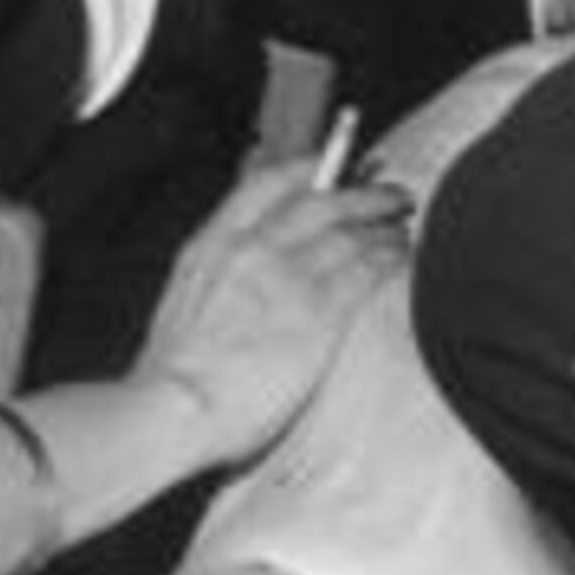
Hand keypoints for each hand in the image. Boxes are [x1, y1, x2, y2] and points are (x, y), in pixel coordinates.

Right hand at [133, 155, 412, 471]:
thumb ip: (213, 282)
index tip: (321, 167)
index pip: (263, 188)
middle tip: (388, 195)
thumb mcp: (181, 305)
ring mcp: (286, 279)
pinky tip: (401, 260)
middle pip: (319, 204)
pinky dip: (388, 259)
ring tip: (402, 231)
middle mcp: (251, 250)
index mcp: (210, 246)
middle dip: (361, 195)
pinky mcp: (318, 313)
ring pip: (349, 235)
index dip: (301, 172)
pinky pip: (366, 272)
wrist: (174, 406)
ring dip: (383, 228)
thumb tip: (234, 289)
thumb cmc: (172, 374)